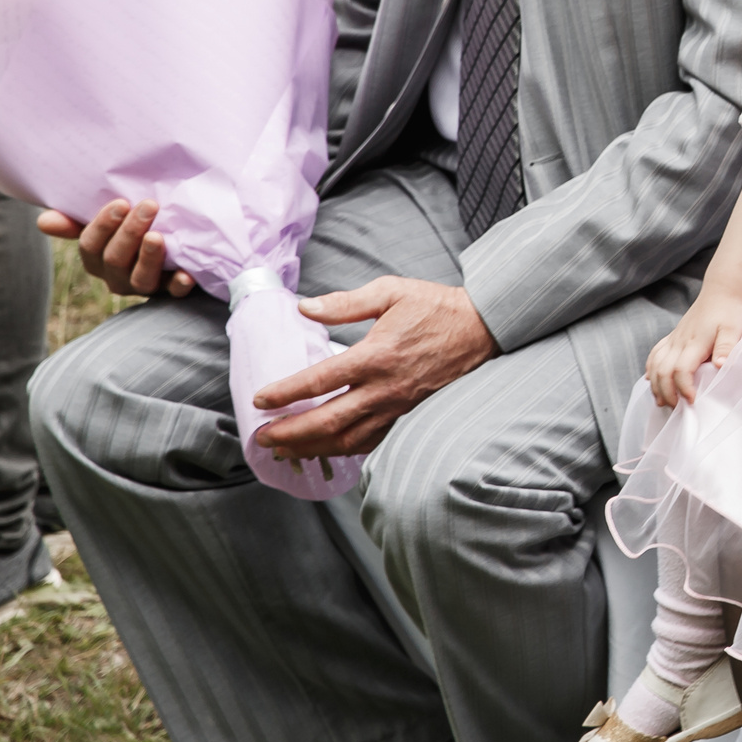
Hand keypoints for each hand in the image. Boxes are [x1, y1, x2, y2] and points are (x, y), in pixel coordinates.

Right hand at [38, 198, 195, 296]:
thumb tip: (44, 221)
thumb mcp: (109, 222)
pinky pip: (174, 293)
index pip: (91, 246)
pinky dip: (180, 285)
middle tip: (149, 206)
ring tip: (158, 237)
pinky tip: (188, 274)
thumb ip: (78, 221)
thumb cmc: (134, 228)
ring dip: (149, 258)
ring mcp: (145, 286)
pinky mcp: (173, 291)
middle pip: (115, 260)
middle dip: (130, 232)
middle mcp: (117, 276)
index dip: (102, 226)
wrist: (181, 243)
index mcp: (98, 258)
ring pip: (140, 279)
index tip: (120, 203)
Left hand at [248, 276, 500, 460]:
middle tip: (262, 437)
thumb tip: (305, 307)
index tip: (260, 401)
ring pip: (348, 439)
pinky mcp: (408, 414)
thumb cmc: (436, 307)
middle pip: (328, 421)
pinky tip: (328, 448)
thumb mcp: (391, 291)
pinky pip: (372, 441)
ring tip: (286, 449)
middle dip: (290, 433)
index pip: (320, 381)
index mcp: (376, 355)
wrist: (481, 328)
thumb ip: (345, 303)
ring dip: (312, 448)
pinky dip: (345, 450)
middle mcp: (385, 387)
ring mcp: (398, 406)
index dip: (286, 393)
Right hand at [646, 287, 741, 406]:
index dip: (683, 388)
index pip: (681, 370)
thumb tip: (720, 365)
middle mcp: (679, 342)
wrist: (721, 292)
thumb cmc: (729, 311)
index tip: (692, 401)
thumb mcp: (734, 329)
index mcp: (695, 343)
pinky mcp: (672, 337)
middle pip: (662, 371)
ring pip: (655, 365)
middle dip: (666, 392)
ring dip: (656, 385)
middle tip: (676, 408)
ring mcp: (674, 339)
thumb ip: (726, 347)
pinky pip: (655, 354)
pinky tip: (652, 380)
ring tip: (663, 401)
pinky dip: (650, 369)